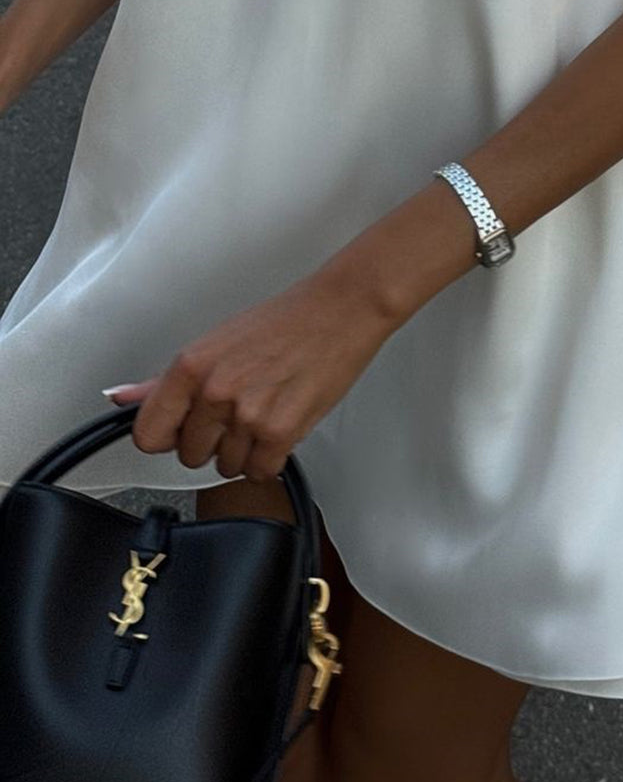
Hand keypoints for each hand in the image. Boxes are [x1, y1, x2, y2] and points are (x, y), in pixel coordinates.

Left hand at [104, 261, 400, 483]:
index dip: (168, 436)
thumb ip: (166, 380)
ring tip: (267, 413)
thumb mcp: (217, 342)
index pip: (149, 434)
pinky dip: (271, 459)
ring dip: (245, 451)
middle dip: (213, 442)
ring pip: (227, 467)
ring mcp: (248, 415)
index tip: (184, 429)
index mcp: (191, 367)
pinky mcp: (282, 432)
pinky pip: (260, 471)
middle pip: (190, 456)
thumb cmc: (284, 321)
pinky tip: (282, 427)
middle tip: (241, 411)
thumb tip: (122, 397)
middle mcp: (214, 392)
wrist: (341, 310)